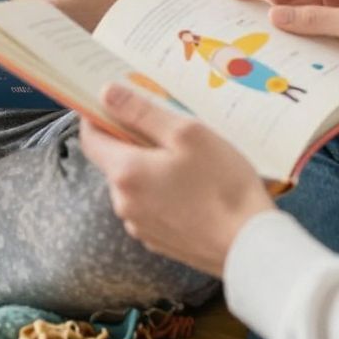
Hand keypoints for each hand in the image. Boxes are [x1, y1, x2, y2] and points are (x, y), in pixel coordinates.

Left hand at [14, 0, 127, 31]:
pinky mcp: (64, 40)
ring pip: (29, 21)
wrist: (134, 25)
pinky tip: (41, 10)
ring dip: (23, 10)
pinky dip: (37, 19)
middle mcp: (47, 26)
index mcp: (48, 8)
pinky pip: (42, 28)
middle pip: (17, 12)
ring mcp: (55, 36)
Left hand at [79, 82, 274, 276]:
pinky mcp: (158, 242)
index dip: (98, 116)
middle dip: (135, 142)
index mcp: (125, 173)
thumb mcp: (187, 134)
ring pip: (135, 185)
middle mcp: (123, 204)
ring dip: (151, 169)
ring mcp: (140, 226)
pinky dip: (163, 193)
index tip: (117, 102)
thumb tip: (106, 93)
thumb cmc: (222, 184)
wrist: (248, 244)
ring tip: (189, 161)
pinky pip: (150, 207)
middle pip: (115, 162)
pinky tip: (194, 190)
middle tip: (171, 130)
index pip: (90, 139)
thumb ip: (142, 112)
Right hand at [226, 0, 338, 107]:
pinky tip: (281, 69)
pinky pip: (319, 51)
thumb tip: (274, 15)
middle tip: (229, 21)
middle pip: (294, 3)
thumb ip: (314, 19)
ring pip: (304, 30)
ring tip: (247, 48)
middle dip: (264, 12)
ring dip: (283, 39)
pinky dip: (302, 57)